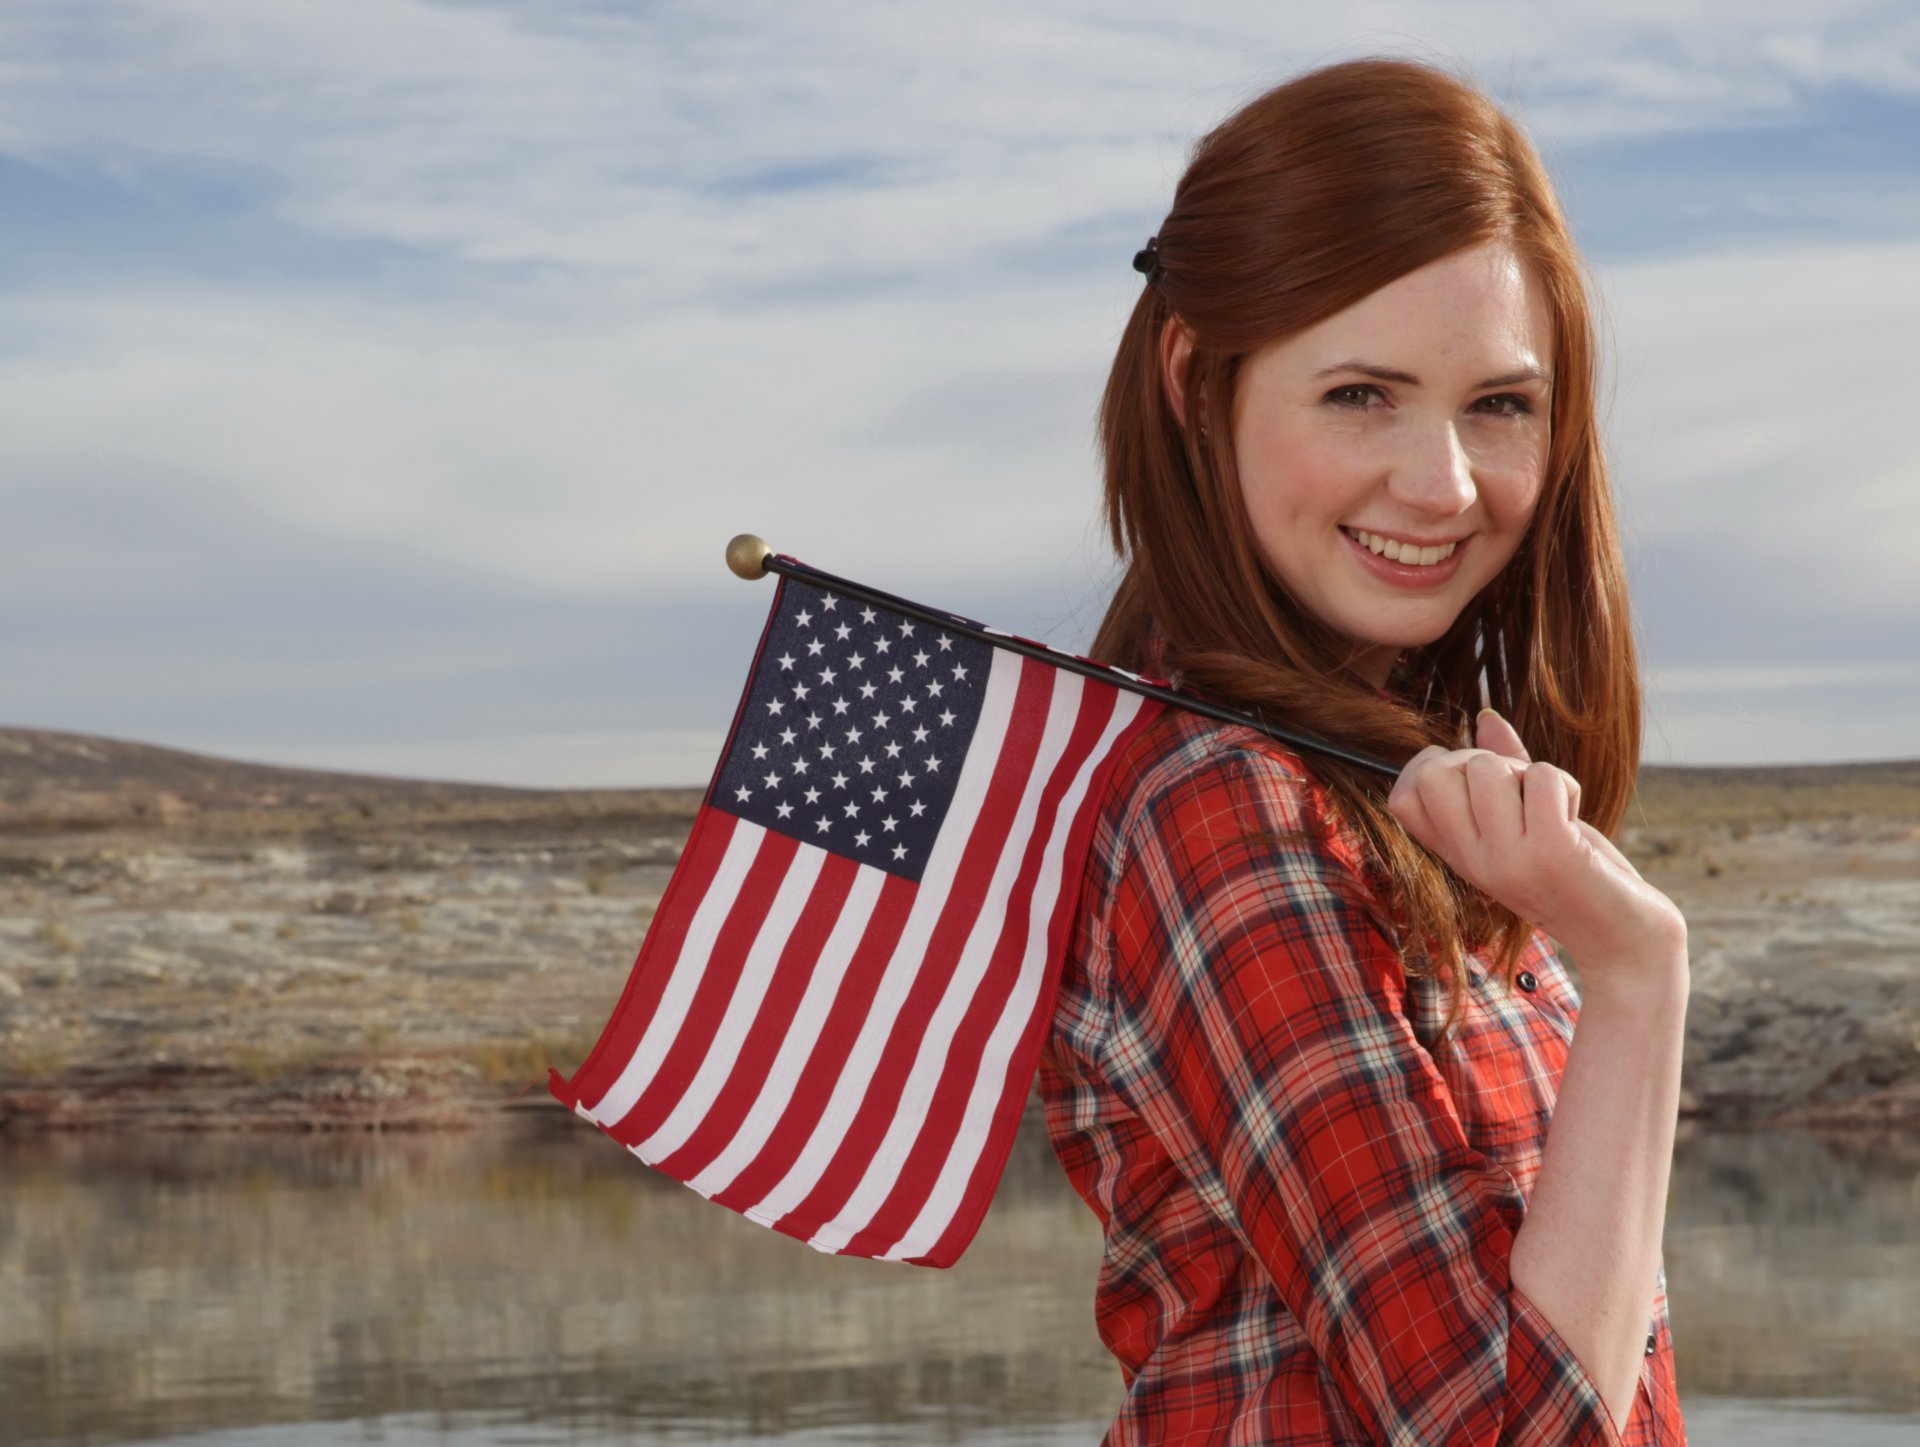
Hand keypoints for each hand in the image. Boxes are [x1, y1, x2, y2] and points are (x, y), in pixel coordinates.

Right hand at [1386, 710, 1684, 974]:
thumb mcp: (1525, 822)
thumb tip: (1484, 717)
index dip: (1431, 767)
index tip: (1475, 780)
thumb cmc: (1577, 874)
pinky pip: (1542, 776)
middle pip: (1435, 772)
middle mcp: (1472, 860)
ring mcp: (1507, 858)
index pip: (1401, 796)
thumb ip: (1501, 771)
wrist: (1624, 940)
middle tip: (1518, 791)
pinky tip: (1573, 820)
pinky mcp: (1549, 852)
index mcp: (1458, 855)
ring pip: (1487, 766)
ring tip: (1553, 811)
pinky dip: (1565, 785)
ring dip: (1530, 773)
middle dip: (1480, 760)